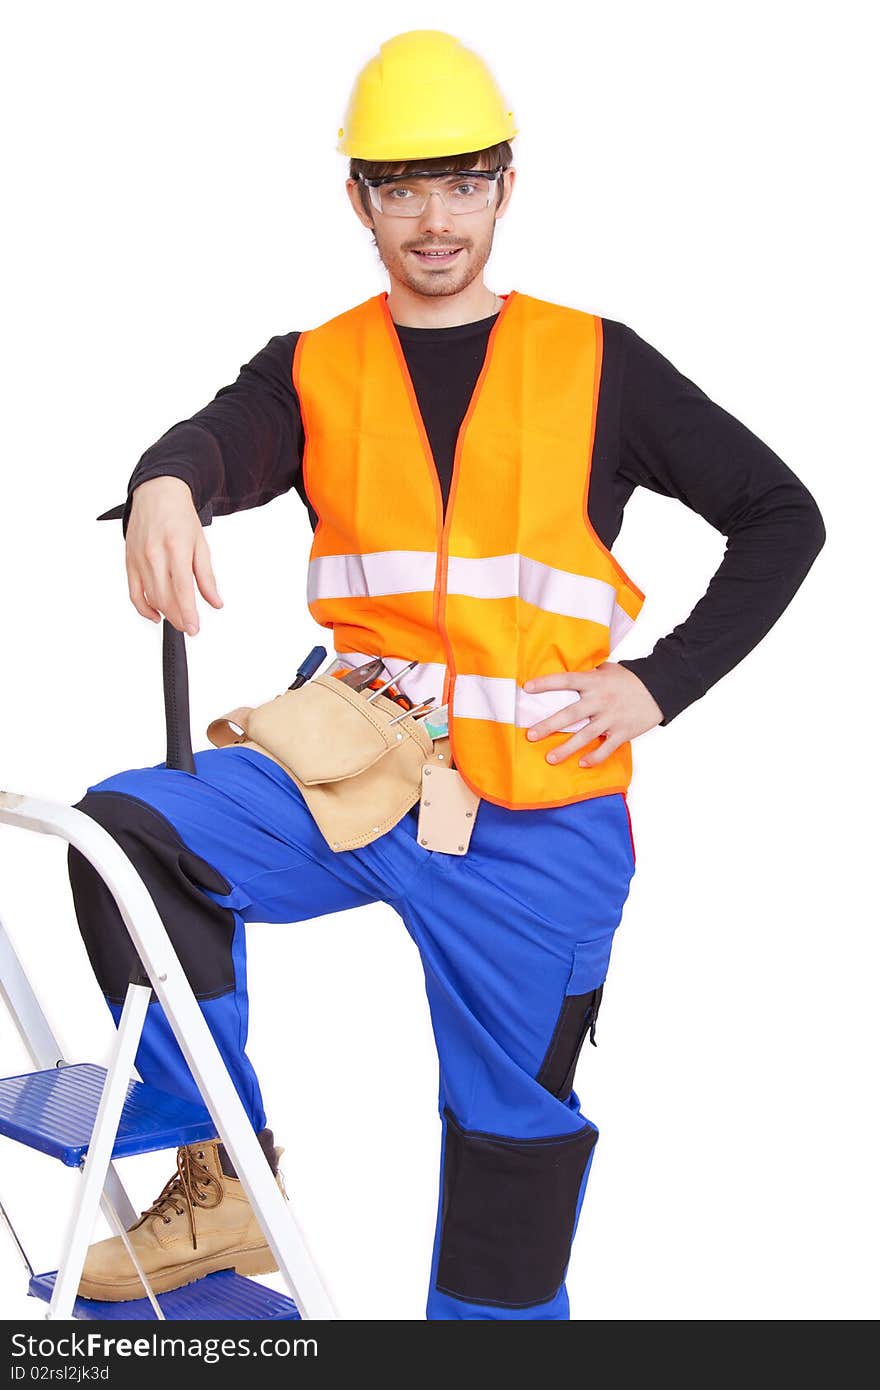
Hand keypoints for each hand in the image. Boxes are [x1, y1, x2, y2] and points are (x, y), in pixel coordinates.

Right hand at [125, 476, 222, 634]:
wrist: (157, 493)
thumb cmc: (179, 516)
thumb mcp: (201, 544)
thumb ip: (207, 577)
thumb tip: (215, 602)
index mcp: (176, 548)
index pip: (182, 590)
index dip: (188, 614)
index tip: (194, 629)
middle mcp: (154, 554)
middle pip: (165, 598)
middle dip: (178, 618)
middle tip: (189, 626)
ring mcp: (139, 558)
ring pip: (150, 598)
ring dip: (164, 614)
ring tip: (178, 619)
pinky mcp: (129, 561)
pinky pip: (133, 592)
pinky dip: (143, 608)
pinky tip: (155, 615)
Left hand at [523, 663, 663, 767]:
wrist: (661, 688)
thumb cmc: (630, 678)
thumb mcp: (608, 670)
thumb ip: (588, 675)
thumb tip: (566, 678)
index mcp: (594, 682)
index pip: (566, 680)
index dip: (546, 683)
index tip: (526, 688)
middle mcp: (601, 700)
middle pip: (571, 714)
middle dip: (549, 725)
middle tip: (531, 735)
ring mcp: (612, 718)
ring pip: (585, 735)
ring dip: (566, 748)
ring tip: (550, 758)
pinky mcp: (623, 732)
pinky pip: (607, 748)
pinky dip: (595, 757)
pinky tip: (582, 763)